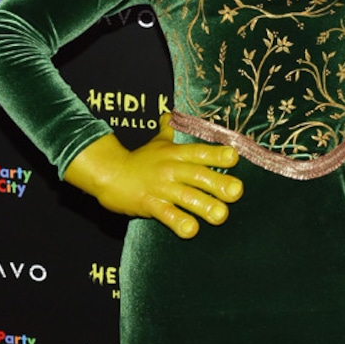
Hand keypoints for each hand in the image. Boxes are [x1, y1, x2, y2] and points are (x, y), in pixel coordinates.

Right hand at [64, 114, 242, 238]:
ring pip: (186, 197)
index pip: (200, 152)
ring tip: (220, 215)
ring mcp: (161, 188)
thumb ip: (168, 130)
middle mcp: (171, 169)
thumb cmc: (138, 160)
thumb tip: (170, 113)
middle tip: (236, 191)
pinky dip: (179, 223)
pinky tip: (191, 230)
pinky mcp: (149, 204)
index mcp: (176, 154)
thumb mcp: (156, 143)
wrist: (108, 173)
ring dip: (204, 207)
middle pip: (198, 175)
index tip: (234, 157)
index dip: (217, 154)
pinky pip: (166, 215)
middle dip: (218, 183)